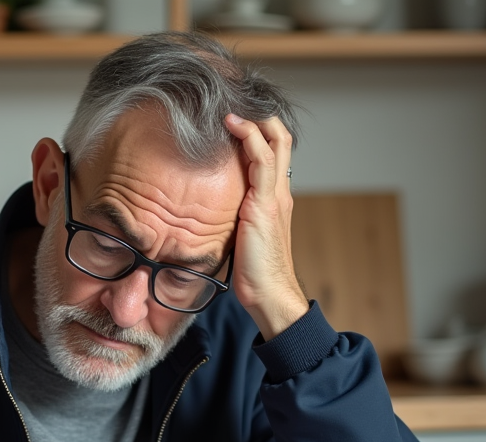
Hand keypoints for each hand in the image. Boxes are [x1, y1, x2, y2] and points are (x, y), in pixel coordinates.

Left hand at [222, 114, 308, 340]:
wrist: (269, 294)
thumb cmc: (253, 272)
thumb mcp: (240, 236)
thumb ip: (232, 218)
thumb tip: (204, 209)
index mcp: (274, 198)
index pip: (274, 152)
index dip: (259, 130)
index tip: (234, 117)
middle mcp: (279, 191)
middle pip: (281, 138)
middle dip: (260, 115)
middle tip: (233, 102)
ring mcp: (275, 195)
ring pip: (274, 142)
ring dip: (252, 119)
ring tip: (229, 107)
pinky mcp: (266, 203)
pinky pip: (262, 160)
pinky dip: (250, 137)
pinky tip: (232, 125)